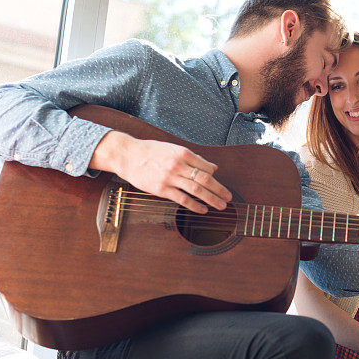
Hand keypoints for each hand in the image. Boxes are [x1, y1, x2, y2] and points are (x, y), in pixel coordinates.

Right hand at [90, 131, 231, 213]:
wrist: (129, 156)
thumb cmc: (152, 152)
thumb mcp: (174, 149)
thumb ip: (194, 158)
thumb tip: (213, 168)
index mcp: (183, 153)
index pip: (206, 167)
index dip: (216, 178)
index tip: (222, 186)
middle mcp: (178, 165)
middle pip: (205, 179)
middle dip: (219, 190)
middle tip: (229, 198)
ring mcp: (170, 178)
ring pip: (196, 190)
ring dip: (211, 199)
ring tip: (221, 205)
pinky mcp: (161, 189)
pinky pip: (182, 199)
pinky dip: (195, 205)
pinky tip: (203, 210)